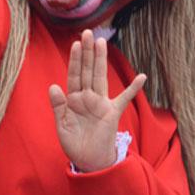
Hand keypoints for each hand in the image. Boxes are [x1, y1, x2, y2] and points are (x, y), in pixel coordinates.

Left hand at [48, 30, 145, 172]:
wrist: (89, 161)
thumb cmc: (74, 143)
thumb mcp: (61, 125)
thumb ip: (58, 106)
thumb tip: (53, 85)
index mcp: (73, 99)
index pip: (74, 75)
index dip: (75, 60)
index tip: (76, 43)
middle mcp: (88, 97)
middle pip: (88, 70)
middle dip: (88, 52)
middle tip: (87, 33)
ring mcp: (101, 103)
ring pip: (101, 77)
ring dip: (102, 60)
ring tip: (102, 42)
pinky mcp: (113, 113)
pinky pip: (125, 98)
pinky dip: (133, 89)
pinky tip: (141, 77)